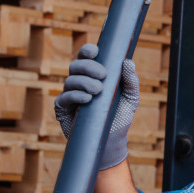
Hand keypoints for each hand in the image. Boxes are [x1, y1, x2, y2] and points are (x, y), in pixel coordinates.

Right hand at [53, 43, 138, 169]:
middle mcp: (79, 83)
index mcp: (93, 76)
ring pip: (70, 80)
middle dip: (88, 67)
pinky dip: (75, 96)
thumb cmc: (120, 117)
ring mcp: (70, 96)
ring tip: (98, 90)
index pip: (86, 58)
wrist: (112, 141)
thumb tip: (128, 62)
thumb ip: (130, 81)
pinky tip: (86, 99)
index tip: (95, 51)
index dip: (87, 51)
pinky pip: (64, 98)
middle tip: (102, 75)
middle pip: (75, 66)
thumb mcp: (130, 99)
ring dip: (84, 82)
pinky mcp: (63, 110)